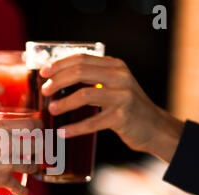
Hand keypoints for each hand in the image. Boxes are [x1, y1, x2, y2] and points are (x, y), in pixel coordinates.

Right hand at [0, 118, 40, 194]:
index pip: (30, 124)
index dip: (39, 126)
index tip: (40, 128)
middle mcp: (7, 143)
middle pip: (37, 144)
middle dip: (41, 147)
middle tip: (41, 148)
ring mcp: (7, 162)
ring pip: (31, 165)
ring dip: (33, 167)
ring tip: (33, 168)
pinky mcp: (3, 178)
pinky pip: (19, 186)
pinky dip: (24, 192)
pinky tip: (27, 194)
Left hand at [40, 54, 184, 161]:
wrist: (154, 127)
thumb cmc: (127, 107)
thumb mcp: (114, 85)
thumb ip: (93, 79)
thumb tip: (57, 79)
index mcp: (115, 66)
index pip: (82, 58)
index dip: (60, 64)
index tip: (44, 72)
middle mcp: (120, 77)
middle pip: (80, 72)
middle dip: (58, 81)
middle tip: (45, 91)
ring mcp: (123, 96)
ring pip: (85, 94)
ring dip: (64, 103)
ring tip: (51, 109)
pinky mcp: (122, 117)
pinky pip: (93, 122)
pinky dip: (75, 128)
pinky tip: (63, 132)